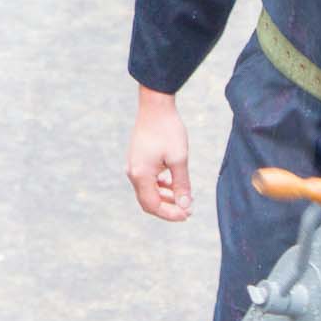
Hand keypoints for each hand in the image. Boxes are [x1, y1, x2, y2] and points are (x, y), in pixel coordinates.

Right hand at [126, 86, 192, 221]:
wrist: (155, 106)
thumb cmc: (168, 130)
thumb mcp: (179, 159)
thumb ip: (182, 185)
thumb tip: (185, 206)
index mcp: (140, 175)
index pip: (153, 205)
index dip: (170, 213)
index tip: (187, 214)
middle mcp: (132, 173)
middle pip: (148, 201)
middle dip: (167, 208)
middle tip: (187, 211)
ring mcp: (133, 166)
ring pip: (147, 192)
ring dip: (164, 198)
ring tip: (183, 198)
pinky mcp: (136, 160)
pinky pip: (146, 181)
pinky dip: (159, 186)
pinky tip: (173, 184)